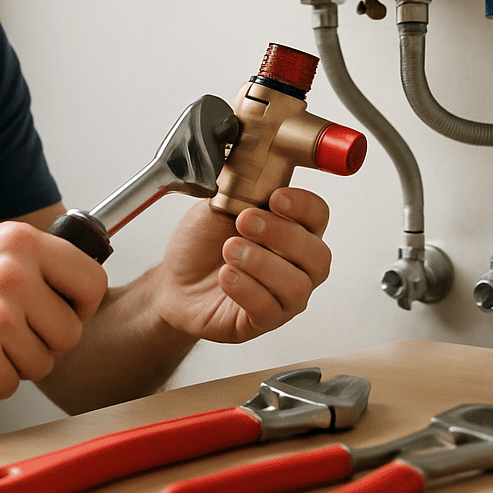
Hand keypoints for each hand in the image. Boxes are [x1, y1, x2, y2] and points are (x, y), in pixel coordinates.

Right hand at [0, 222, 107, 402]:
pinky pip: (12, 385)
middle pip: (72, 330)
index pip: (92, 279)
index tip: (62, 312)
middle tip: (10, 334)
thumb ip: (38, 262)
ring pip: (44, 362)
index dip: (81, 305)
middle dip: (45, 342)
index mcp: (20, 241)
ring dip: (16, 363)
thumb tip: (88, 284)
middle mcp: (12, 273)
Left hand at [152, 187, 330, 343]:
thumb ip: (242, 191)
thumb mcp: (219, 206)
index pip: (318, 215)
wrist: (173, 279)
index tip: (276, 198)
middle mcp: (297, 265)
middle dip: (281, 234)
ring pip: (297, 285)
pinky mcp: (263, 320)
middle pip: (316, 253)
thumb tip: (256, 172)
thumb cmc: (203, 243)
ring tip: (230, 250)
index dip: (303, 206)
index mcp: (292, 229)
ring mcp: (284, 296)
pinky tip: (227, 276)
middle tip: (245, 221)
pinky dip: (247, 289)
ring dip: (262, 263)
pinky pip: (269, 310)